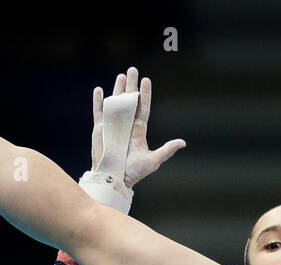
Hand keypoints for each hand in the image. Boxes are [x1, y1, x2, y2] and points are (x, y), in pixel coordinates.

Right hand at [94, 67, 186, 187]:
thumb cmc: (134, 172)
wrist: (114, 180)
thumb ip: (166, 150)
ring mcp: (112, 126)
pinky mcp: (100, 130)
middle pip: (129, 101)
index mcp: (138, 130)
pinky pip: (99, 113)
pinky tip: (99, 90)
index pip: (143, 108)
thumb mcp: (153, 161)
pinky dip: (98, 102)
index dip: (145, 94)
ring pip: (115, 103)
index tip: (146, 80)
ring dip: (117, 89)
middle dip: (131, 85)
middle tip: (132, 69)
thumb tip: (182, 142)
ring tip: (121, 76)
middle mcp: (126, 125)